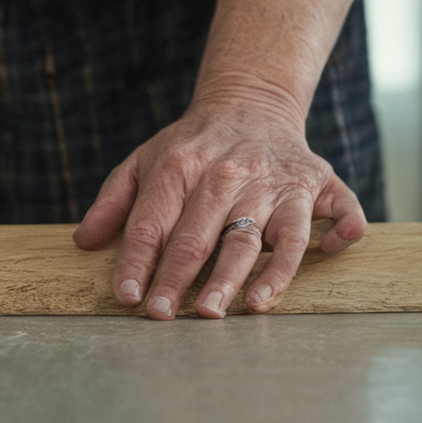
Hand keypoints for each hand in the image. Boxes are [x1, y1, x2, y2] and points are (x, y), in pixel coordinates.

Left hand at [73, 100, 365, 319]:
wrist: (250, 105)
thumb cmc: (190, 148)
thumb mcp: (142, 161)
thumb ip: (113, 202)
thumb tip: (84, 243)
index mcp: (180, 166)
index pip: (153, 222)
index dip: (138, 262)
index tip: (129, 297)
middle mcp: (229, 175)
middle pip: (204, 235)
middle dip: (184, 278)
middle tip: (169, 316)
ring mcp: (275, 182)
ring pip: (266, 234)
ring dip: (254, 273)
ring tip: (240, 308)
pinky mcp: (316, 183)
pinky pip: (334, 209)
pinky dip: (337, 229)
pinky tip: (331, 250)